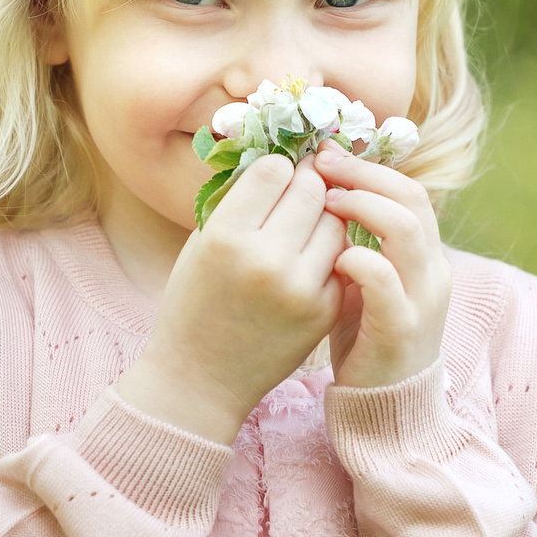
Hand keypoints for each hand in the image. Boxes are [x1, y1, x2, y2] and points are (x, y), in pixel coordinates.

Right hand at [116, 153, 343, 443]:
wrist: (200, 377)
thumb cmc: (195, 301)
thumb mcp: (202, 243)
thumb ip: (241, 202)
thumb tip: (285, 158)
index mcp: (226, 237)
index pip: (274, 170)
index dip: (278, 169)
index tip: (276, 178)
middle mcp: (265, 260)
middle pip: (312, 190)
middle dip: (308, 184)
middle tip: (301, 191)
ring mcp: (300, 288)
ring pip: (335, 221)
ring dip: (325, 217)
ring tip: (304, 228)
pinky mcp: (324, 311)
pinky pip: (342, 258)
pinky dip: (330, 253)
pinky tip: (310, 260)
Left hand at [315, 144, 450, 390]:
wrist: (385, 410)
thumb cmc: (365, 340)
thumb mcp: (365, 285)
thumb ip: (354, 244)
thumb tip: (316, 195)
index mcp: (425, 257)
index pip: (409, 191)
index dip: (369, 167)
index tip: (326, 154)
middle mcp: (432, 271)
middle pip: (411, 198)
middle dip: (364, 174)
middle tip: (321, 163)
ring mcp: (421, 300)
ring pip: (406, 230)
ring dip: (363, 206)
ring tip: (327, 202)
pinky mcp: (401, 329)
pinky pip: (385, 282)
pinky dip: (358, 260)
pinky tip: (333, 258)